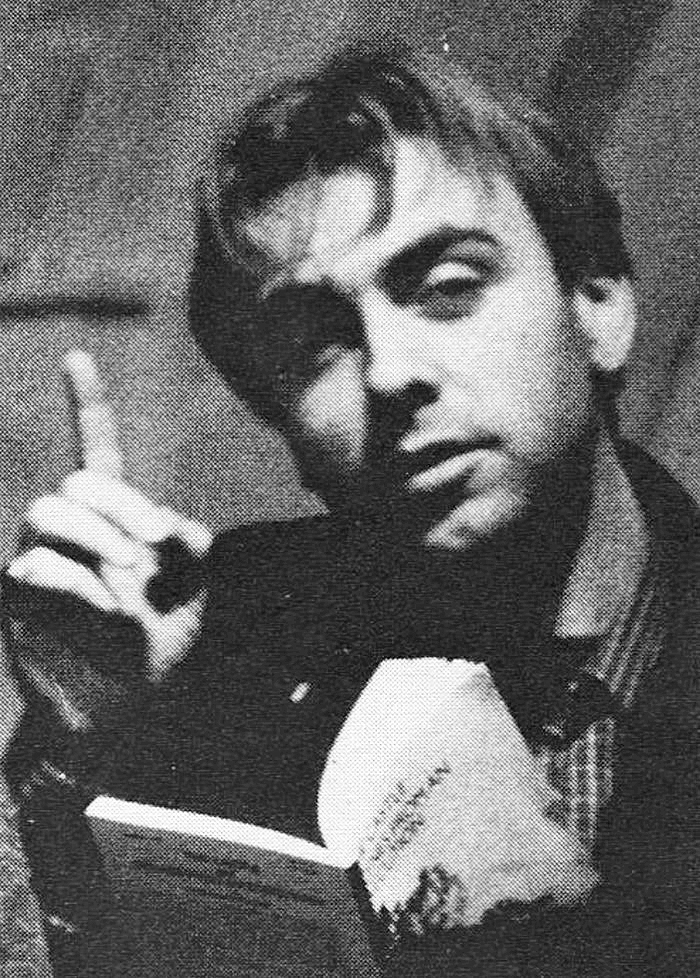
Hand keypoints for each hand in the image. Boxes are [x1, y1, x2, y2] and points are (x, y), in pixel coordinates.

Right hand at [4, 350, 211, 737]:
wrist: (138, 707)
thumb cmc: (168, 640)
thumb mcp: (197, 587)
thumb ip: (190, 545)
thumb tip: (170, 526)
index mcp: (114, 517)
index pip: (95, 450)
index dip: (85, 404)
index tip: (76, 356)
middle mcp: (72, 533)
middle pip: (76, 482)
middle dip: (119, 506)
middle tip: (152, 544)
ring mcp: (40, 564)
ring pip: (47, 512)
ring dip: (95, 534)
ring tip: (128, 568)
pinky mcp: (19, 604)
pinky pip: (34, 570)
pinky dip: (77, 583)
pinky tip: (107, 610)